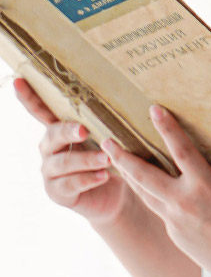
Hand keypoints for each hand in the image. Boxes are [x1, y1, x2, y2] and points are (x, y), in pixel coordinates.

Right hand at [12, 76, 132, 226]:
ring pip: (63, 162)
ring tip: (107, 159)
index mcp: (59, 131)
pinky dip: (88, 179)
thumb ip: (107, 124)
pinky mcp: (57, 192)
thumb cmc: (113, 160)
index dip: (28, 97)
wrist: (118, 196)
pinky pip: (70, 184)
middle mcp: (49, 149)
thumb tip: (126, 96)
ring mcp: (50, 171)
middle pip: (52, 135)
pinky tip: (104, 176)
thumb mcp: (110, 140)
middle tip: (84, 130)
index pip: (41, 111)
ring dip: (86, 160)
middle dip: (67, 131)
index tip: (18, 80)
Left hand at [101, 103, 210, 276]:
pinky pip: (161, 211)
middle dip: (121, 156)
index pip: (180, 149)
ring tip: (117, 162)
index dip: (167, 127)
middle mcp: (183, 202)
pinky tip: (154, 191)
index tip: (154, 109)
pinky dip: (156, 198)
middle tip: (106, 142)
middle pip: (142, 174)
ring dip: (129, 176)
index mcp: (205, 185)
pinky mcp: (174, 235)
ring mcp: (175, 221)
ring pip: (144, 193)